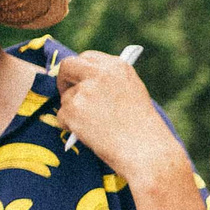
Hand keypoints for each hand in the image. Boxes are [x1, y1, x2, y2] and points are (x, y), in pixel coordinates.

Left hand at [54, 52, 181, 186]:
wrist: (146, 152)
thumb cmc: (143, 128)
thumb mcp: (132, 93)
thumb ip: (110, 82)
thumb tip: (84, 82)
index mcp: (117, 66)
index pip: (88, 57)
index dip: (81, 69)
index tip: (79, 79)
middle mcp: (99, 73)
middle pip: (67, 66)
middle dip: (64, 80)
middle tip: (67, 93)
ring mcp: (84, 91)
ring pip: (66, 97)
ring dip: (73, 111)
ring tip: (96, 127)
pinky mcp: (72, 110)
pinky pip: (62, 116)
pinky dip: (71, 127)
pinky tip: (91, 135)